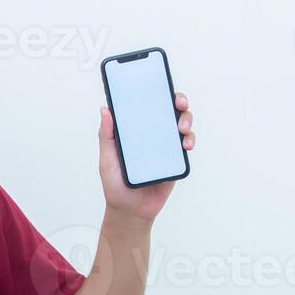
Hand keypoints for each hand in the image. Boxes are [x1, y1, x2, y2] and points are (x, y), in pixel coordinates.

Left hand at [98, 91, 196, 222]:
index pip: (146, 105)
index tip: (158, 82)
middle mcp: (152, 134)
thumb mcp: (107, 160)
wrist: (131, 212)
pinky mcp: (176, 160)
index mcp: (136, 130)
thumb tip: (105, 109)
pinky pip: (186, 145)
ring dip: (186, 120)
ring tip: (181, 129)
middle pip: (169, 110)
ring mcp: (166, 146)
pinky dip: (189, 140)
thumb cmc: (116, 185)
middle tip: (178, 103)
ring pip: (182, 124)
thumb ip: (106, 136)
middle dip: (178, 101)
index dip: (154, 91)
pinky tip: (186, 144)